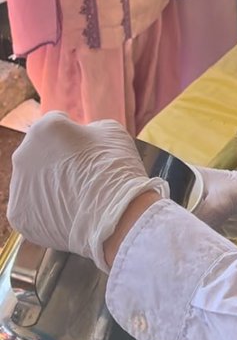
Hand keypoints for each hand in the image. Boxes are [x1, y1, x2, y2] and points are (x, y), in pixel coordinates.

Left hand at [8, 113, 167, 272]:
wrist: (115, 215)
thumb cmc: (115, 168)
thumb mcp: (110, 131)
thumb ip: (88, 130)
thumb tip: (81, 139)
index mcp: (44, 128)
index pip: (56, 124)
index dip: (75, 134)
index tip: (87, 148)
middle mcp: (23, 154)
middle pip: (40, 153)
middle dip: (57, 160)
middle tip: (82, 174)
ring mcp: (18, 187)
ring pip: (34, 182)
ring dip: (51, 185)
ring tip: (77, 197)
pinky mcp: (18, 215)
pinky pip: (32, 208)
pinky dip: (47, 210)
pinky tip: (68, 212)